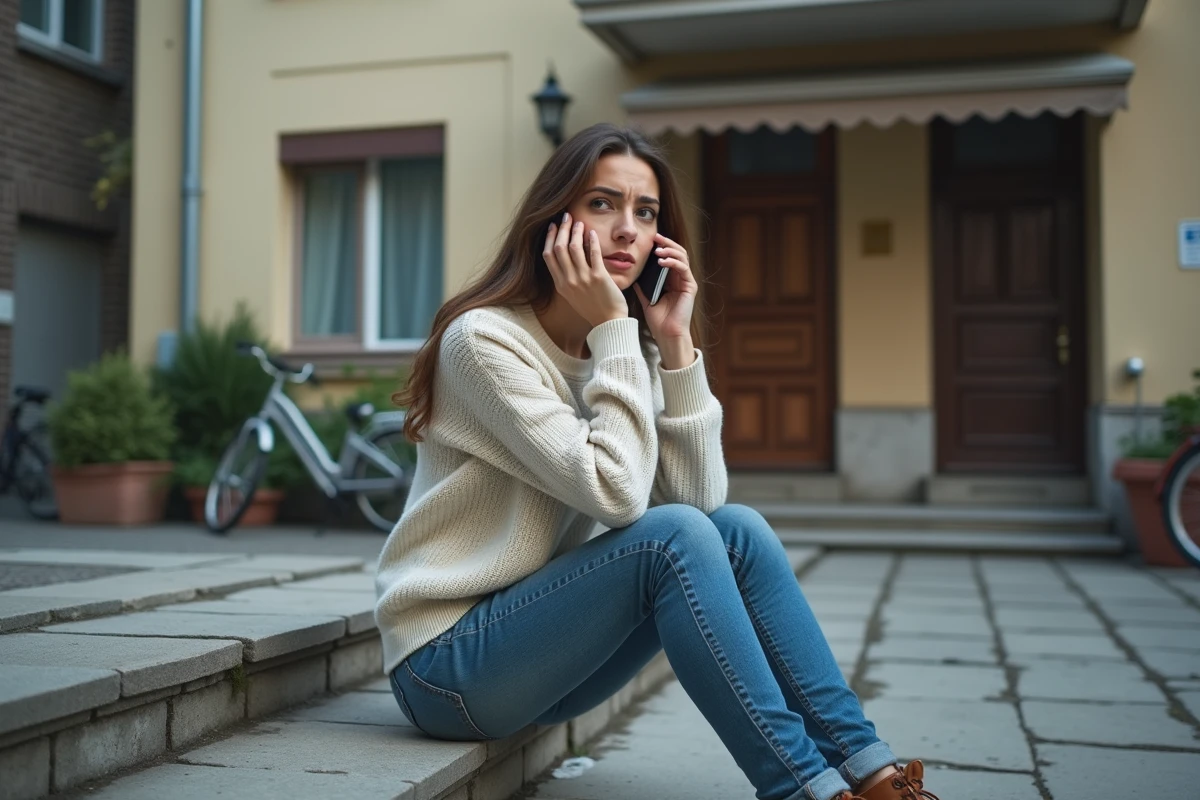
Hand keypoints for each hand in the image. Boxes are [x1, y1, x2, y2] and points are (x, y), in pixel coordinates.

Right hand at [543, 212, 628, 327]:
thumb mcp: (572, 295)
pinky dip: (591, 241)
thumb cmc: (592, 308)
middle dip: (562, 229)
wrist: (609, 322)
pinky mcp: (599, 277)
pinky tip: (592, 233)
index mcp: (560, 284)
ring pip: (574, 248)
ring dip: (576, 232)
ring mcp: (583, 279)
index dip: (550, 238)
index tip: (554, 226)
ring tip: (580, 223)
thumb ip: (566, 278)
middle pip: (559, 248)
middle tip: (567, 217)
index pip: (548, 256)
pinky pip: (593, 254)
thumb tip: (565, 256)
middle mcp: (569, 281)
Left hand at [634, 232, 696, 341]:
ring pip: (682, 257)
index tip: (649, 241)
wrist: (666, 335)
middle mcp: (680, 279)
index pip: (668, 257)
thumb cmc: (658, 320)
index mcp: (671, 280)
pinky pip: (683, 269)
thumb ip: (642, 286)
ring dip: (670, 250)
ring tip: (658, 250)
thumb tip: (632, 275)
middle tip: (655, 237)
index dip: (661, 247)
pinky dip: (673, 262)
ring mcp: (686, 282)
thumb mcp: (646, 299)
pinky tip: (662, 262)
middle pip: (677, 253)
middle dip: (667, 243)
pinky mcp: (690, 287)